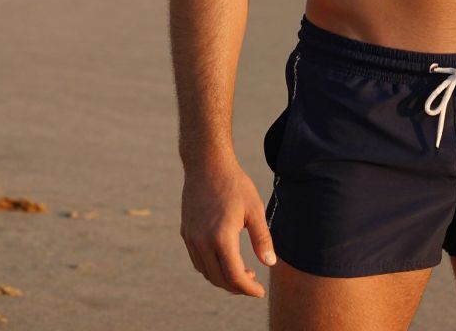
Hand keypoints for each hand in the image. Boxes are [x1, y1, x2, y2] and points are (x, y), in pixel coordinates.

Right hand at [180, 156, 276, 295]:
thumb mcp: (254, 209)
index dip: (248, 288)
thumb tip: (269, 263)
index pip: (234, 276)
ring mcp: (191, 238)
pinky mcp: (186, 233)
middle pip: (219, 279)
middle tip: (253, 282)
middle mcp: (202, 242)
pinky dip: (211, 268)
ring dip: (223, 278)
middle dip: (237, 286)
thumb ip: (262, 238)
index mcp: (221, 237)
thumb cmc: (235, 184)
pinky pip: (197, 260)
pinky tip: (224, 259)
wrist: (207, 165)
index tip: (259, 292)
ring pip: (206, 272)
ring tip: (242, 271)